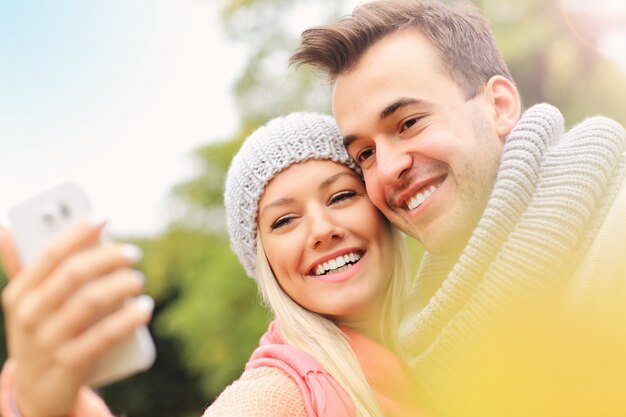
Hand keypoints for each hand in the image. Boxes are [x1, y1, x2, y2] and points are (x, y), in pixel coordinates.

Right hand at [0, 219, 152, 416]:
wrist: (35, 393)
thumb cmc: (41, 333)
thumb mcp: (28, 303)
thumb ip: (28, 268)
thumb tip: (6, 229)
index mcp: (20, 293)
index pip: (50, 254)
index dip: (77, 232)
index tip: (103, 217)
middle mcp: (29, 315)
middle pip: (73, 275)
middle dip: (107, 258)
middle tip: (133, 253)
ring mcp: (47, 342)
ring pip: (89, 303)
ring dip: (120, 286)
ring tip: (139, 280)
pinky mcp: (68, 365)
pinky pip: (102, 337)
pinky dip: (127, 319)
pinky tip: (144, 309)